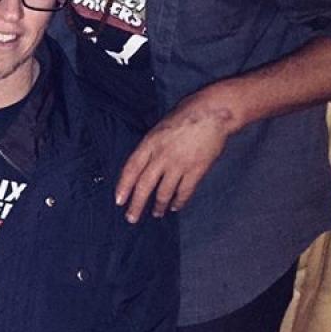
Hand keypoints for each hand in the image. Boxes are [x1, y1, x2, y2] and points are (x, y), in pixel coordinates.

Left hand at [116, 86, 236, 222]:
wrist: (212, 113)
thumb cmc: (185, 116)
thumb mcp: (159, 128)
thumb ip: (150, 147)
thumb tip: (142, 166)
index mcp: (149, 143)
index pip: (131, 169)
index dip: (123, 186)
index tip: (118, 200)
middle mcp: (161, 156)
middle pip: (144, 185)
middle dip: (136, 205)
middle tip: (131, 218)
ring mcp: (179, 164)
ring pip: (163, 192)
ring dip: (158, 206)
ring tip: (156, 213)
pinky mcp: (196, 170)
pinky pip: (184, 191)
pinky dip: (178, 201)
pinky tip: (174, 207)